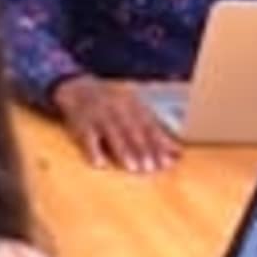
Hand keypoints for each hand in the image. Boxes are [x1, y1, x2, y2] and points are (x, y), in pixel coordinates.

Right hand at [53, 77, 178, 174]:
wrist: (77, 87)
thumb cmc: (113, 103)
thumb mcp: (135, 109)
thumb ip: (155, 130)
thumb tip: (178, 152)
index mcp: (133, 103)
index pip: (148, 125)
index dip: (158, 144)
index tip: (166, 162)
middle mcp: (117, 106)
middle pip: (132, 130)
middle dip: (142, 149)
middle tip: (150, 168)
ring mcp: (98, 114)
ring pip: (112, 134)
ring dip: (122, 151)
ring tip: (132, 168)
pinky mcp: (81, 123)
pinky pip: (87, 138)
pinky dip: (93, 150)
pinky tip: (100, 164)